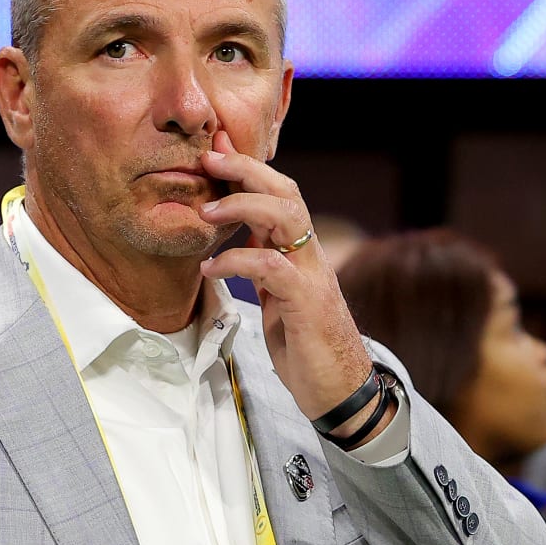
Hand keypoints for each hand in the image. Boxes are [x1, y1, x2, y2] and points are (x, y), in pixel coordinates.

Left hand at [197, 131, 381, 437]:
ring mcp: (313, 277)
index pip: (281, 196)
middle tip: (209, 159)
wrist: (339, 390)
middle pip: (287, 192)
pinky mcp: (307, 302)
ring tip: (206, 211)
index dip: (249, 171)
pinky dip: (236, 260)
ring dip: (243, 206)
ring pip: (287, 218)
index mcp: (301, 252)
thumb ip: (263, 269)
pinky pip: (270, 266)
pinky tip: (210, 268)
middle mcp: (311, 256)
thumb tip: (237, 246)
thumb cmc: (306, 346)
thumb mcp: (277, 299)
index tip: (215, 154)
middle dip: (247, 170)